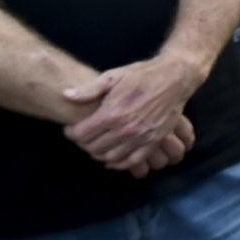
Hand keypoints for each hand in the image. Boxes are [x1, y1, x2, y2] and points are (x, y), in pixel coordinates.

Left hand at [62, 55, 201, 170]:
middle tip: (83, 136)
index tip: (71, 129)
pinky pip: (132, 161)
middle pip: (93, 148)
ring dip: (99, 154)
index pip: (81, 134)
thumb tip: (66, 95)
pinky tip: (112, 158)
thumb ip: (88, 90)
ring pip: (110, 157)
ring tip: (97, 145)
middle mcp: (125, 129)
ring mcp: (141, 138)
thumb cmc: (141, 75)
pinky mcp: (153, 142)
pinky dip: (119, 163)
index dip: (72, 133)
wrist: (174, 79)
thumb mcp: (113, 76)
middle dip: (84, 144)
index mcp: (112, 113)